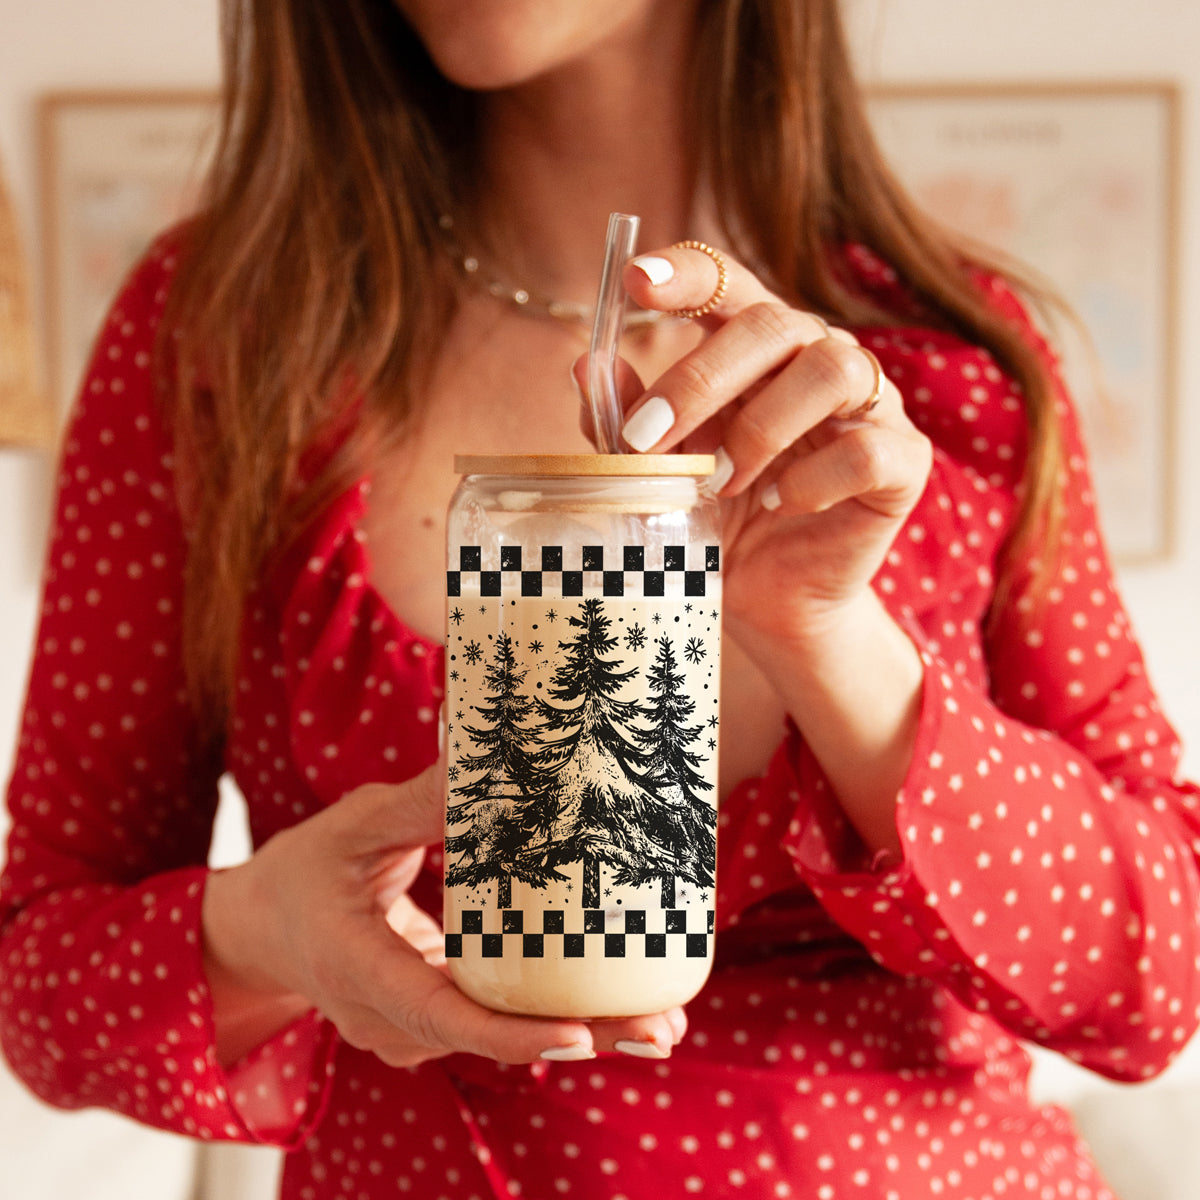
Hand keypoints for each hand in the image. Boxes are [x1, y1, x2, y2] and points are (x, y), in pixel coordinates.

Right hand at [203, 762, 685, 1067]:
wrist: (265, 927)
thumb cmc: (305, 873)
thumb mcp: (354, 826)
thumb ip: (418, 802)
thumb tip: (487, 753)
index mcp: (361, 973)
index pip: (441, 1017)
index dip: (512, 1031)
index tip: (577, 1032)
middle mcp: (391, 1021)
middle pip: (494, 1038)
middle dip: (581, 1037)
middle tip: (660, 1027)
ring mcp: (412, 1030)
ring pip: (505, 1037)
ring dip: (583, 1030)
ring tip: (661, 1020)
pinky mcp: (434, 1018)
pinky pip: (499, 1020)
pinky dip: (556, 1013)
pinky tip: (618, 1003)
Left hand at [588, 244, 932, 651]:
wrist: (768, 598)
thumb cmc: (716, 520)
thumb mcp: (659, 470)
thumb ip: (626, 419)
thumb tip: (586, 364)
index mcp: (757, 347)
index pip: (730, 283)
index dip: (687, 273)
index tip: (636, 282)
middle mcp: (818, 358)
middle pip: (773, 324)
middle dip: (699, 381)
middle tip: (648, 440)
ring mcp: (871, 406)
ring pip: (834, 370)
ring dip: (761, 429)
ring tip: (721, 483)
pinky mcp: (904, 462)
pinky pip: (868, 450)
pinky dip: (813, 480)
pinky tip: (778, 506)